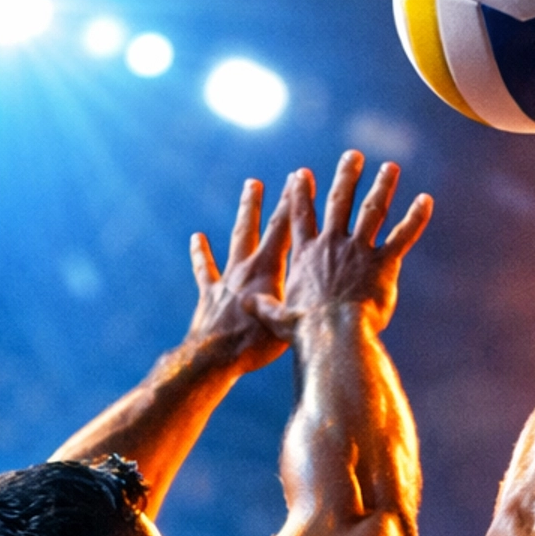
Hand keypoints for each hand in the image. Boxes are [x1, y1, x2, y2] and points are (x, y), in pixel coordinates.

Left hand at [187, 178, 293, 372]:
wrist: (217, 356)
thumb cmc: (258, 343)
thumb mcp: (290, 321)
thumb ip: (308, 300)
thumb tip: (338, 292)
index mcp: (269, 270)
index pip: (285, 230)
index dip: (293, 204)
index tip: (298, 179)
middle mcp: (247, 267)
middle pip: (259, 227)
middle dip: (267, 203)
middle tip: (270, 180)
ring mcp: (226, 278)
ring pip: (237, 238)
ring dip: (246, 212)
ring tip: (250, 187)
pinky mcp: (209, 293)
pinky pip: (204, 269)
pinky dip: (200, 253)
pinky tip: (197, 237)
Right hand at [249, 151, 433, 341]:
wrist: (333, 335)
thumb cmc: (304, 331)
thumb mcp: (277, 318)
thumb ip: (264, 306)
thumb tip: (245, 302)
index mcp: (306, 255)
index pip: (302, 217)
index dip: (301, 194)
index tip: (302, 174)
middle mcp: (332, 245)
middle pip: (339, 202)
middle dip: (346, 176)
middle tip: (353, 156)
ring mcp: (359, 251)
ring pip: (372, 210)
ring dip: (382, 186)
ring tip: (390, 167)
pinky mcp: (384, 264)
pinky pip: (403, 236)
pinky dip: (416, 218)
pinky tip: (426, 201)